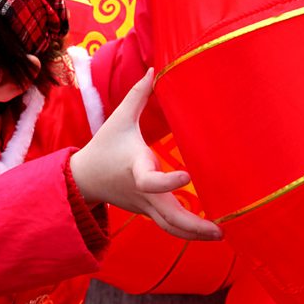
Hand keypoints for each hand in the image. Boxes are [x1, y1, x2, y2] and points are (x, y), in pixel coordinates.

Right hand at [70, 68, 221, 240]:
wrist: (84, 178)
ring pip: (169, 228)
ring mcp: (144, 206)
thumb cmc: (104, 147)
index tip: (187, 176)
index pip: (151, 182)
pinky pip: (167, 225)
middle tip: (220, 230)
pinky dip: (185, 231)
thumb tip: (153, 69)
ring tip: (219, 235)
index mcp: (136, 169)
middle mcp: (142, 193)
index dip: (168, 182)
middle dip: (194, 227)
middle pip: (168, 218)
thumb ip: (137, 95)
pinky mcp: (147, 211)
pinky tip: (207, 232)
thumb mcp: (118, 119)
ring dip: (193, 234)